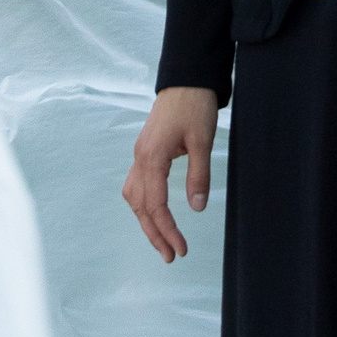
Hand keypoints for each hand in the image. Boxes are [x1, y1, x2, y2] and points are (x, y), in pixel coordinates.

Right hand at [124, 86, 216, 262]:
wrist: (185, 79)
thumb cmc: (194, 106)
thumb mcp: (202, 141)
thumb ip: (198, 175)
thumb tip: (196, 208)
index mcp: (152, 157)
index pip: (155, 204)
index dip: (168, 230)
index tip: (182, 249)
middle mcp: (140, 158)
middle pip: (140, 206)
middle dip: (154, 234)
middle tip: (172, 257)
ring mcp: (139, 154)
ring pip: (134, 197)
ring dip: (146, 221)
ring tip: (162, 241)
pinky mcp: (145, 151)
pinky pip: (136, 184)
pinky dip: (144, 204)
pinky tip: (154, 212)